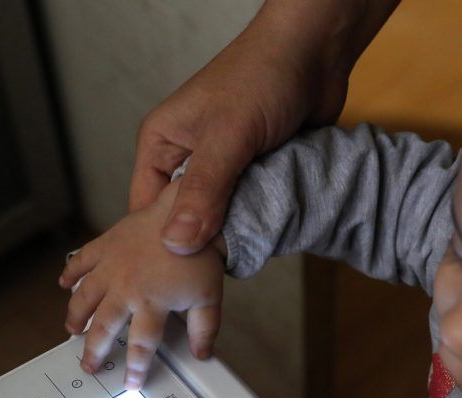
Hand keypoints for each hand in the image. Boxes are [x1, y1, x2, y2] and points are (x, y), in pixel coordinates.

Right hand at [59, 182, 225, 388]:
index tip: (131, 382)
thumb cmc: (199, 256)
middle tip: (89, 365)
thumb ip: (204, 330)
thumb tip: (202, 355)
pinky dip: (70, 273)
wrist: (189, 214)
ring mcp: (111, 267)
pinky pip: (81, 261)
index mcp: (152, 304)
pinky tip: (64, 284)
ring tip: (72, 331)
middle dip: (94, 350)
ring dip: (76, 317)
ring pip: (85, 298)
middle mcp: (126, 288)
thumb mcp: (208, 298)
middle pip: (104, 328)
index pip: (141, 345)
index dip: (136, 368)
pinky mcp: (105, 246)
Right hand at [130, 0, 398, 254]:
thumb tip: (177, 245)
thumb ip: (204, 190)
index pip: (145, 207)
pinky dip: (260, 221)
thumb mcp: (227, 137)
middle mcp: (188, 157)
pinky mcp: (258, 171)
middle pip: (185, 217)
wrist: (316, 53)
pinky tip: (269, 242)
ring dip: (236, 233)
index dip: (158, 243)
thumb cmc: (262, 78)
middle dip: (201, 244)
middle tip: (213, 278)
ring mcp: (225, 166)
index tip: (174, 280)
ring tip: (243, 262)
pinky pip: (252, 207)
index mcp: (162, 144)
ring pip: (222, 216)